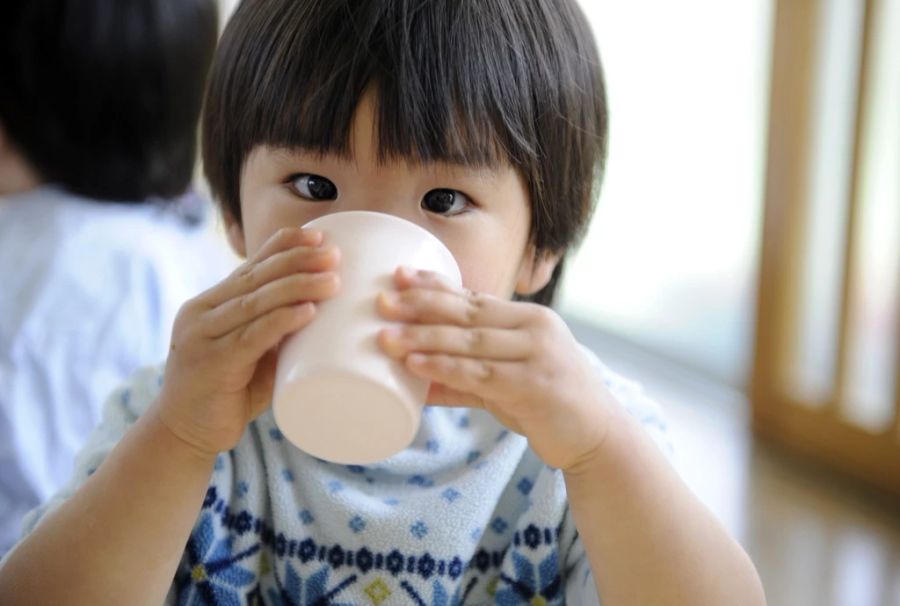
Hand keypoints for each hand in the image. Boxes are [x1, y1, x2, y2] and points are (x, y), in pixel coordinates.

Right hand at [156, 228, 339, 457]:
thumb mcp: (252, 355)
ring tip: (333, 281)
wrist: (183, 436)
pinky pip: (251, 336)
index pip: (250, 265)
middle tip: (334, 255)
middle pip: (256, 277)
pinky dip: (282, 321)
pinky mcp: (211, 364)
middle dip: (298, 261)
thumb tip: (324, 313)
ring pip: (256, 302)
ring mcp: (202, 337)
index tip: (320, 235)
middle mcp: (202, 312)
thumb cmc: (227, 394)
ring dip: (298, 287)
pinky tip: (308, 311)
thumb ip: (276, 334)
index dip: (284, 246)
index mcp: (211, 304)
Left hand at [376, 267, 616, 470]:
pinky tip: (416, 365)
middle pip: (467, 312)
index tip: (398, 275)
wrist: (597, 437)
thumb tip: (413, 379)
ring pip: (469, 341)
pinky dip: (444, 368)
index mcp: (529, 319)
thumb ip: (464, 377)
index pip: (474, 296)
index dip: (435, 284)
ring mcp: (537, 355)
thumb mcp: (506, 382)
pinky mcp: (533, 386)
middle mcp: (535, 329)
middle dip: (420, 305)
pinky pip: (479, 374)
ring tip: (385, 337)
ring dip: (423, 338)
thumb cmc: (547, 405)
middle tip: (381, 302)